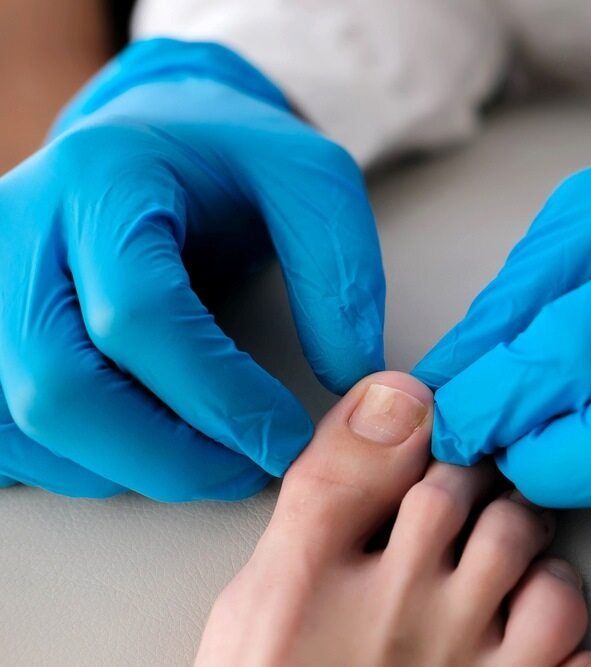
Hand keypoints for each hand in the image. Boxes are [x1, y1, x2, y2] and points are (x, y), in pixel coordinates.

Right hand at [0, 40, 384, 500]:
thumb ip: (339, 272)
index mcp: (103, 178)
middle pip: (59, 386)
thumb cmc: (233, 161)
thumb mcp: (310, 182)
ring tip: (209, 462)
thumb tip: (350, 379)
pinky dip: (71, 466)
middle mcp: (16, 228)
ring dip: (123, 469)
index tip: (290, 439)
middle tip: (249, 472)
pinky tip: (143, 453)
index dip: (220, 397)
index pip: (139, 314)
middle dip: (167, 456)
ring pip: (21, 420)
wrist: (153, 137)